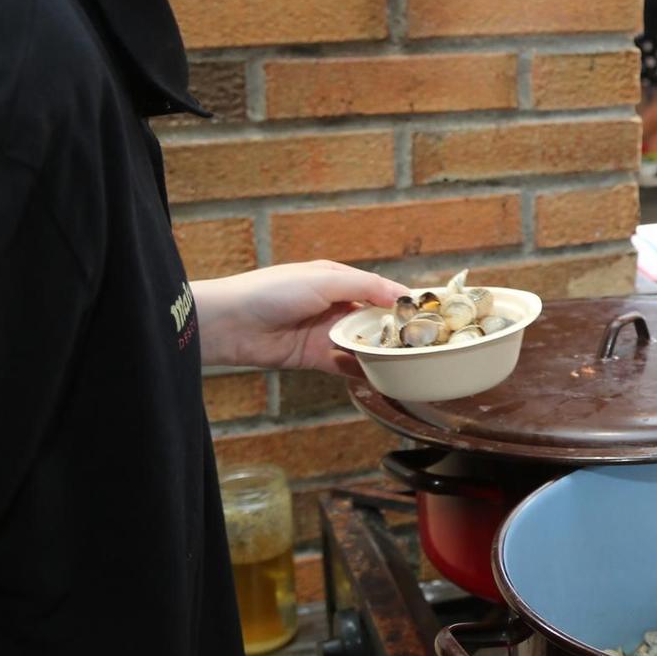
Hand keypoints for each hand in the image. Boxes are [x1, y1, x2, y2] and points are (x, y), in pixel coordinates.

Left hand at [195, 262, 407, 378]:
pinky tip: (383, 376)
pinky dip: (363, 370)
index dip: (402, 302)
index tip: (427, 315)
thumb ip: (366, 286)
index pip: (380, 289)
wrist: (229, 323)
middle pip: (374, 319)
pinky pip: (345, 365)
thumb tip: (402, 295)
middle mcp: (334, 306)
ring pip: (363, 343)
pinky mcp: (314, 357)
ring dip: (381, 351)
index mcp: (338, 280)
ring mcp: (325, 333)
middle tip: (423, 344)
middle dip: (396, 330)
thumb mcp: (325, 279)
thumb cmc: (273, 291)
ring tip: (408, 361)